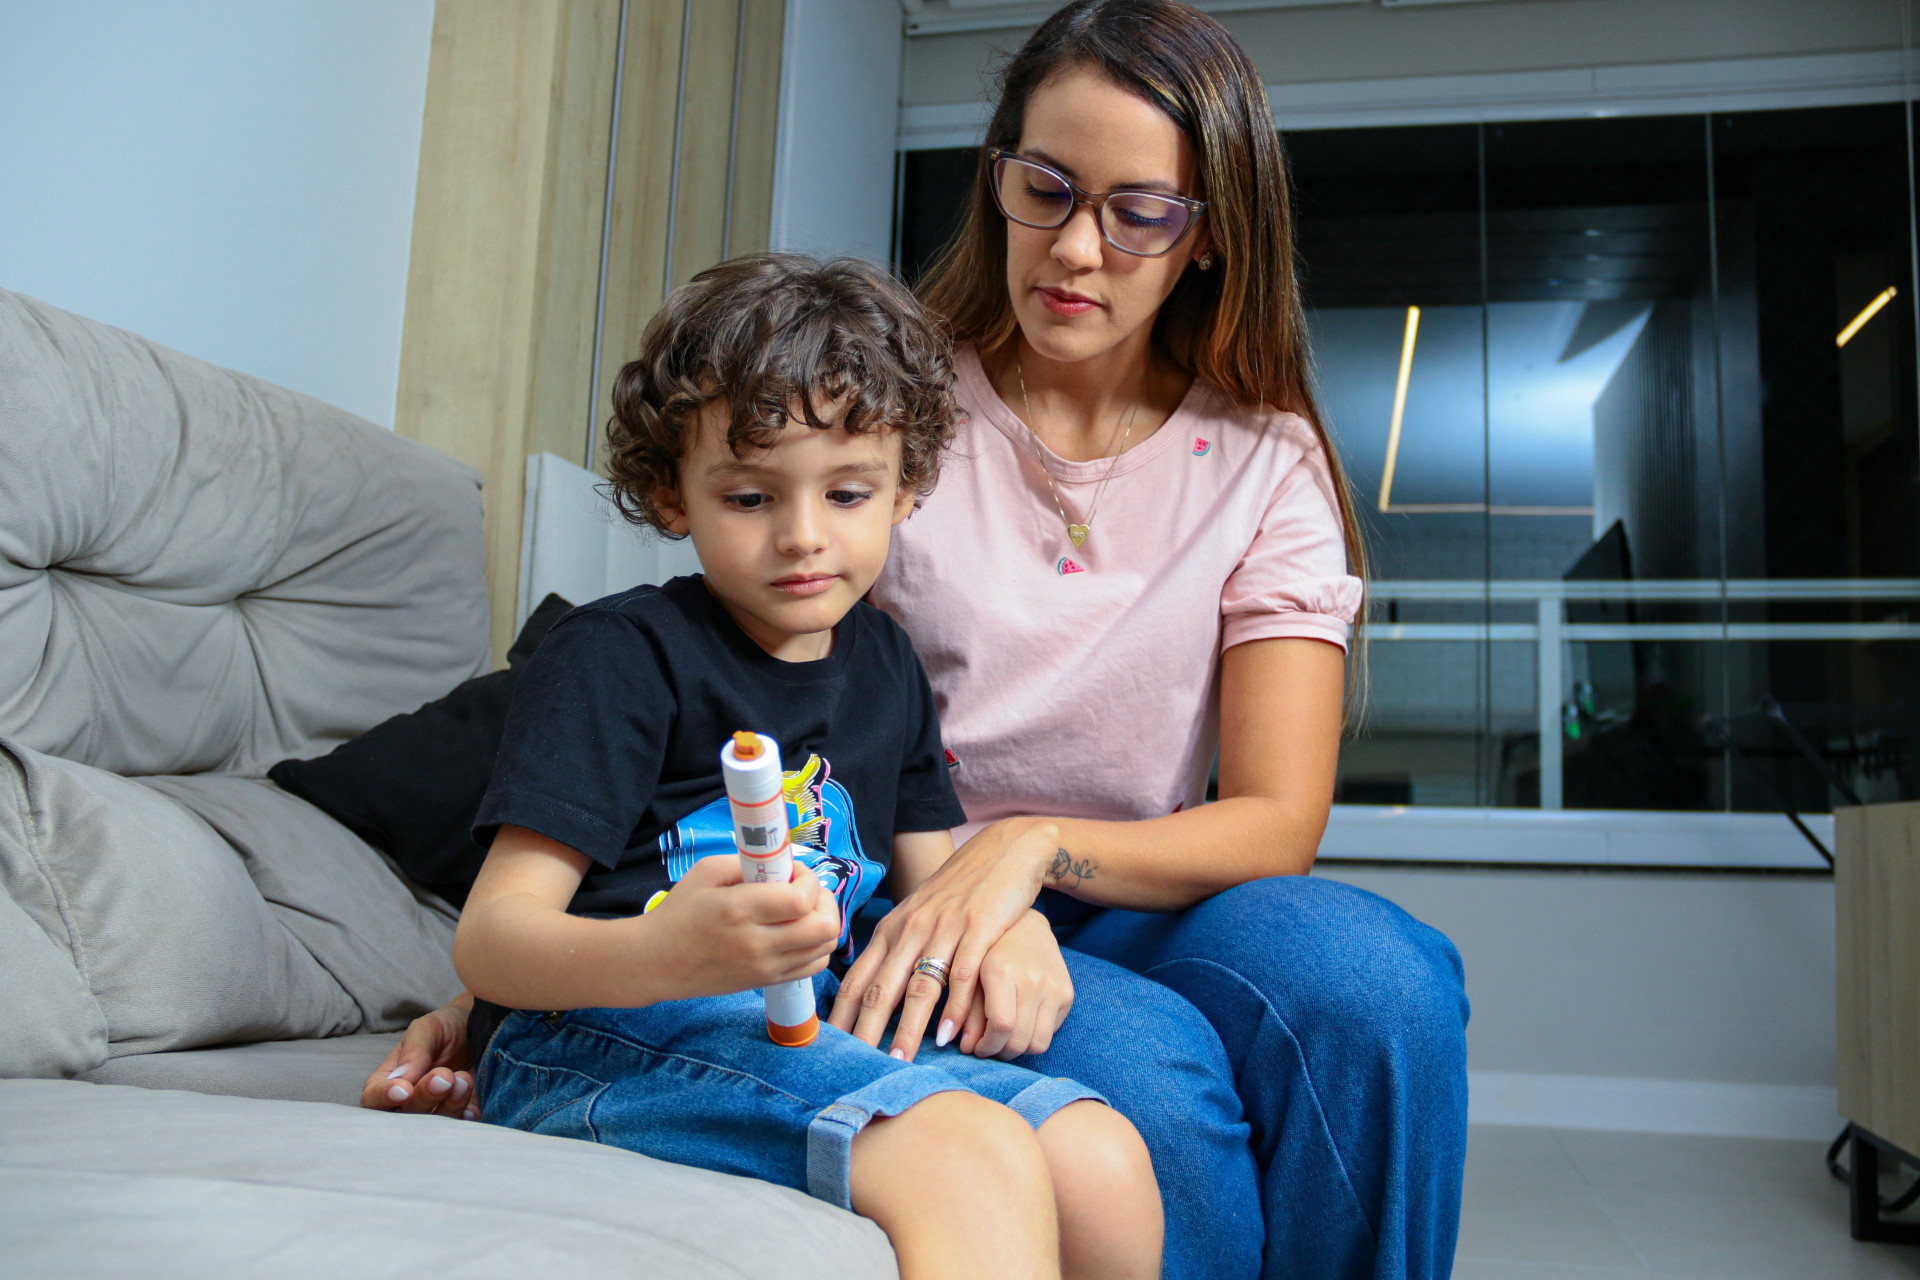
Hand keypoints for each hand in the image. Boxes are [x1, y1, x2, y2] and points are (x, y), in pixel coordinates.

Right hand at [361, 996, 477, 1118]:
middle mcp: (409, 1101)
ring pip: (433, 1124)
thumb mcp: (428, 1029)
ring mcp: (436, 1110)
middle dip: (425, 1097)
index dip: (384, 1098)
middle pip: (404, 1115)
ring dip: (450, 1104)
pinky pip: (460, 1127)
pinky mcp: (462, 1115)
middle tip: (444, 1076)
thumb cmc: (447, 1027)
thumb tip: (400, 1080)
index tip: (404, 1090)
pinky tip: (473, 1107)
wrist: (484, 1028)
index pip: (373, 1098)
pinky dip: (466, 1119)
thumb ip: (413, 1052)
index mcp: (391, 1079)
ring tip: (464, 1079)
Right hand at [637, 856, 841, 1000]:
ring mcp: (764, 968)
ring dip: (823, 924)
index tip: (795, 872)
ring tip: (803, 911)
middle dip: (825, 902)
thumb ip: (748, 863)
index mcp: (740, 910)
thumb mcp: (706, 872)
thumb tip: (784, 863)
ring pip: (824, 949)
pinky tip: (797, 933)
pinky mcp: (766, 982)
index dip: (809, 880)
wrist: (655, 961)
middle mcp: (757, 944)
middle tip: (807, 891)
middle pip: (823, 928)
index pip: (801, 900)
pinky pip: (812, 967)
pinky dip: (816, 947)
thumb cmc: (678, 912)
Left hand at [829, 816, 1058, 1056]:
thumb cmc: (958, 890)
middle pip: (881, 986)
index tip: (829, 1044)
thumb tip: (875, 988)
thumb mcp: (919, 914)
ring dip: (907, 1027)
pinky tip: (949, 1034)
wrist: (1003, 852)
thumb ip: (898, 947)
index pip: (858, 977)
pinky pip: (962, 975)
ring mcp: (944, 929)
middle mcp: (911, 929)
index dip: (841, 1013)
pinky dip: (954, 1008)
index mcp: (892, 928)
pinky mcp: (978, 929)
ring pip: (919, 985)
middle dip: (865, 1029)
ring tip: (899, 1060)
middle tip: (856, 1064)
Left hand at [938, 909, 1072, 1060]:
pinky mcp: (1067, 994)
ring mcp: (1054, 987)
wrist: (1026, 925)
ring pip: (1038, 1044)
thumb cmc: (989, 950)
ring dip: (1018, 1051)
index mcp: (1003, 972)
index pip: (1001, 1026)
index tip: (975, 1049)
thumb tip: (964, 1048)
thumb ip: (966, 1012)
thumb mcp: (971, 975)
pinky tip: (1019, 1024)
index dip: (987, 1046)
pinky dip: (1033, 1036)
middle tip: (987, 1047)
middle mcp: (1033, 980)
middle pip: (1020, 1041)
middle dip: (999, 1052)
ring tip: (1003, 1040)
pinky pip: (1051, 1032)